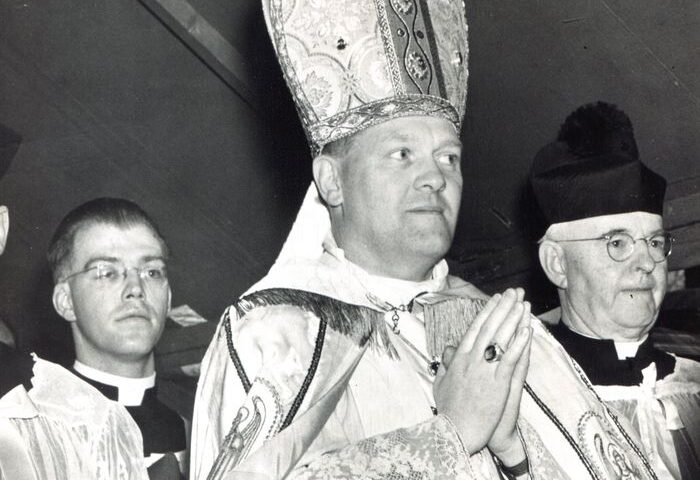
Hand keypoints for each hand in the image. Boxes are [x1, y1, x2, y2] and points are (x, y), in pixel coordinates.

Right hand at [433, 289, 531, 452]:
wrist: (455, 432)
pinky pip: (510, 359)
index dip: (488, 311)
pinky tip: (527, 330)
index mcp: (459, 358)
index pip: (476, 328)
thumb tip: (447, 350)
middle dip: (503, 307)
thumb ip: (445, 365)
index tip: (497, 298)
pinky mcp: (498, 384)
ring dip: (513, 319)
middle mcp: (471, 360)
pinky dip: (519, 344)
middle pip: (490, 327)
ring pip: (501, 339)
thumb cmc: (448, 411)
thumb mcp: (441, 384)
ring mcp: (485, 371)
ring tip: (523, 303)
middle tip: (514, 292)